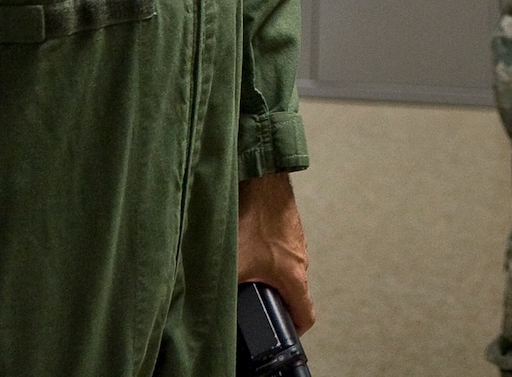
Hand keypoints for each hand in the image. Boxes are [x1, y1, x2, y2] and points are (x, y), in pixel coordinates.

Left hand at [238, 171, 313, 332]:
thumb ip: (222, 290)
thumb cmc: (253, 216)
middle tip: (253, 302)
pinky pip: (280, 249)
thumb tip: (205, 308)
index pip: (306, 315)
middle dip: (274, 300)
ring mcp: (296, 241)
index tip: (282, 332)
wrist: (262, 178)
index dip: (294, 329)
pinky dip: (266, 254)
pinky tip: (247, 246)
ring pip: (286, 269)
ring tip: (247, 272)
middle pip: (294, 292)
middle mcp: (300, 260)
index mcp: (294, 276)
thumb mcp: (233, 263)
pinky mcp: (288, 226)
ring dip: (269, 275)